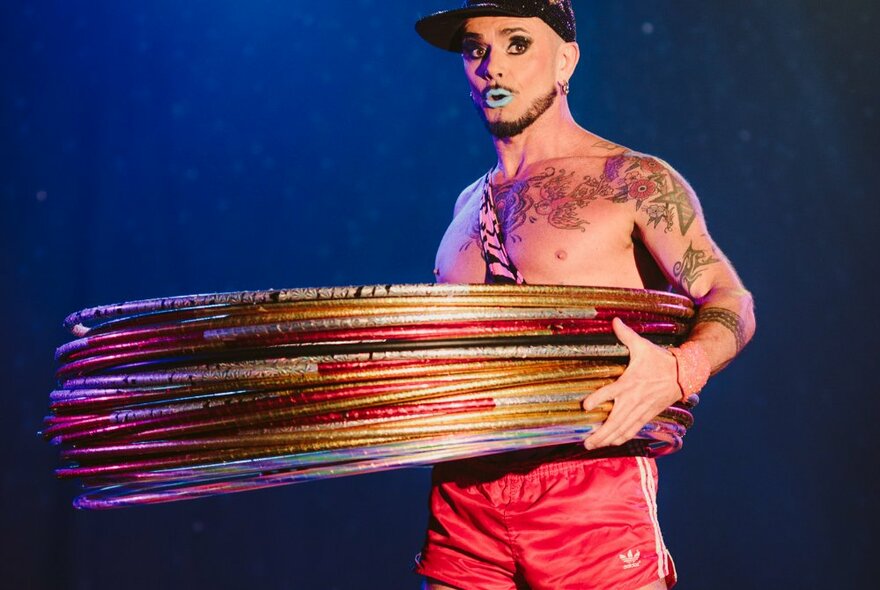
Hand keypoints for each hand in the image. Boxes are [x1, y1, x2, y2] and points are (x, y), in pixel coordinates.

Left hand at [582, 317, 681, 449]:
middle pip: (614, 420)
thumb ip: (626, 335)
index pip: (610, 392)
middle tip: (586, 442)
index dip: (597, 399)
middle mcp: (634, 399)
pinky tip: (612, 443)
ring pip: (623, 429)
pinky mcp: (648, 415)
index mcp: (630, 382)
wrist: (684, 373)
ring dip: (608, 439)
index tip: (585, 406)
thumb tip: (614, 320)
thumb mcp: (642, 346)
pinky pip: (633, 430)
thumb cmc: (660, 360)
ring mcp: (641, 410)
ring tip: (593, 445)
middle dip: (600, 433)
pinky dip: (622, 438)